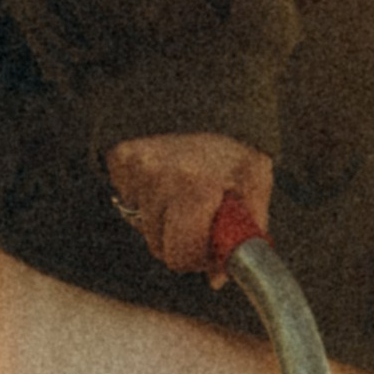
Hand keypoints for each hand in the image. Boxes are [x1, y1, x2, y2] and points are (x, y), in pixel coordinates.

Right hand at [104, 132, 274, 272]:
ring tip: (183, 195)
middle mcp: (160, 176)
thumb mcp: (254, 182)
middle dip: (178, 244)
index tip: (207, 247)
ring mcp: (136, 166)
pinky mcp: (120, 158)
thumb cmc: (233, 145)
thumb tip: (217, 278)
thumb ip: (246, 232)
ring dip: (162, 221)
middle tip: (197, 223)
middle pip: (158, 247)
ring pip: (142, 226)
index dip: (194, 259)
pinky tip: (165, 179)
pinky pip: (128, 201)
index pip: (178, 254)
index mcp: (196, 186)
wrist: (203, 96)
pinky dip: (145, 199)